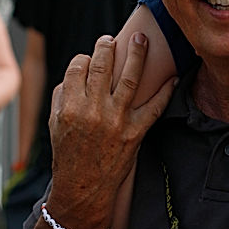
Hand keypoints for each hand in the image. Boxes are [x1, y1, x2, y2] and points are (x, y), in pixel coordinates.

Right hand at [46, 34, 174, 228]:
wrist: (83, 190)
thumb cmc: (68, 154)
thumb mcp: (54, 124)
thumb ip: (62, 95)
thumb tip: (78, 70)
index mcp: (70, 107)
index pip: (78, 67)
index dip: (83, 58)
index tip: (88, 58)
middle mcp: (93, 110)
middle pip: (102, 65)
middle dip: (107, 46)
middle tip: (111, 39)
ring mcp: (116, 120)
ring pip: (129, 77)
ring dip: (137, 54)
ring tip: (141, 39)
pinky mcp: (135, 132)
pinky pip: (154, 107)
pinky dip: (166, 90)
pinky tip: (173, 76)